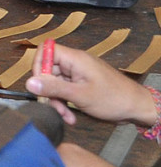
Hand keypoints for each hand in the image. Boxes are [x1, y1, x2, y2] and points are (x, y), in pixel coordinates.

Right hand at [25, 43, 157, 126]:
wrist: (138, 108)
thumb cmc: (114, 99)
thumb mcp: (79, 95)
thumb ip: (53, 88)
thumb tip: (29, 83)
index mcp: (74, 59)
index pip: (45, 50)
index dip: (38, 65)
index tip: (38, 84)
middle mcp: (75, 63)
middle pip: (49, 70)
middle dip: (48, 90)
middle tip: (53, 107)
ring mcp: (79, 74)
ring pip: (56, 83)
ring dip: (57, 100)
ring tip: (65, 115)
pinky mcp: (82, 84)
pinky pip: (66, 90)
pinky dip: (66, 102)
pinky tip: (71, 116)